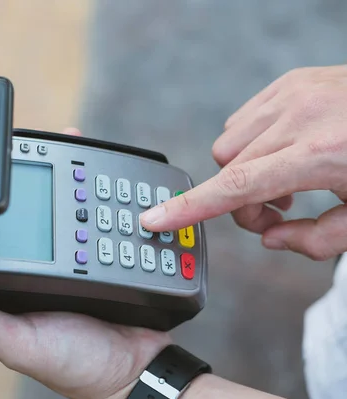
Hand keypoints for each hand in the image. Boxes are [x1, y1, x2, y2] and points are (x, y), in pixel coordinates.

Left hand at [0, 127, 171, 398]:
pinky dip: (98, 190)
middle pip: (28, 212)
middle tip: (28, 142)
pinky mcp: (100, 250)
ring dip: (67, 174)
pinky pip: (98, 214)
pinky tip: (98, 169)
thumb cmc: (73, 363)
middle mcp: (39, 261)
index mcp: (8, 280)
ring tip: (64, 142)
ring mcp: (72, 252)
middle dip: (30, 175)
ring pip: (64, 204)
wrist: (133, 369)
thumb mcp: (17, 344)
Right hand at [139, 65, 346, 260]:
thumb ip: (316, 239)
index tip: (154, 219)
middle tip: (276, 214)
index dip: (190, 208)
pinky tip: (283, 151)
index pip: (236, 188)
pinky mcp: (289, 82)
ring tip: (284, 179)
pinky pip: (241, 120)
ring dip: (243, 170)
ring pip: (228, 144)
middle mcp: (299, 117)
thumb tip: (269, 237)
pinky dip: (251, 144)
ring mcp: (291, 93)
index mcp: (321, 153)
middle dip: (241, 202)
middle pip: (228, 170)